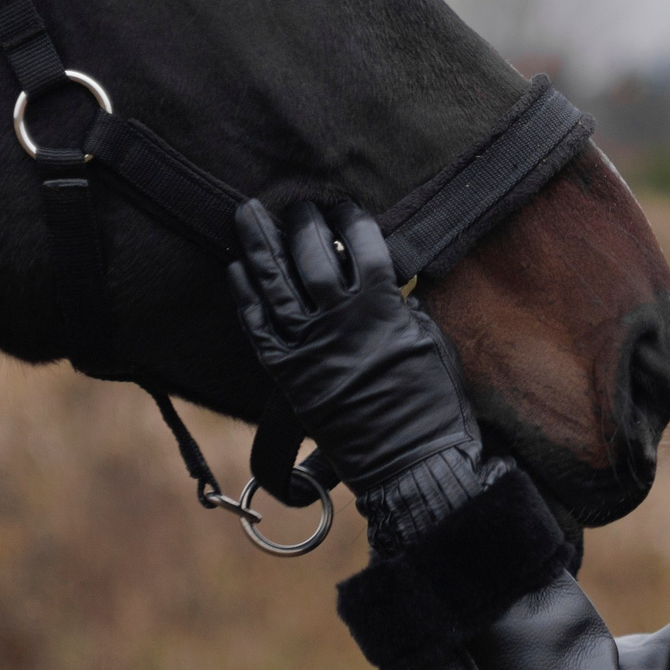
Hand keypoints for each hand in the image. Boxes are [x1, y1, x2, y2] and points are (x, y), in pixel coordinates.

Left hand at [227, 199, 478, 491]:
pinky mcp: (288, 375)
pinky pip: (257, 328)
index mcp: (382, 308)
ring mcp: (309, 347)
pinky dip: (245, 296)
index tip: (344, 208)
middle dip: (303, 223)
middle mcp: (340, 321)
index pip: (362, 245)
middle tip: (298, 206)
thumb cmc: (434, 405)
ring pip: (275, 283)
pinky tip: (235, 269)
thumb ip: (402, 307)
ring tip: (248, 213)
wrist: (413, 463)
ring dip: (259, 244)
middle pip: (313, 256)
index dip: (351, 221)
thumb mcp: (430, 341)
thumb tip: (385, 284)